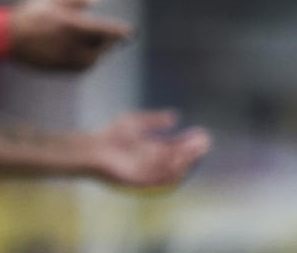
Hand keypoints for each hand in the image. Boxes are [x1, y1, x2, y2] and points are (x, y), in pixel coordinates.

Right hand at [8, 0, 132, 69]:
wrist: (7, 36)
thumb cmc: (32, 13)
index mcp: (73, 25)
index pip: (106, 30)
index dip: (121, 32)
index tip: (130, 32)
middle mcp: (72, 45)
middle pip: (101, 47)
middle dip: (109, 41)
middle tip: (114, 35)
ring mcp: (65, 59)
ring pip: (92, 59)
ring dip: (99, 52)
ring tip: (98, 43)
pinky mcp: (59, 69)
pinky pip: (81, 67)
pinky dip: (87, 60)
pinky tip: (84, 52)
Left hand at [89, 110, 211, 187]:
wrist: (92, 148)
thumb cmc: (111, 135)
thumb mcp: (136, 122)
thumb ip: (155, 120)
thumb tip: (175, 116)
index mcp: (154, 151)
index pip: (178, 148)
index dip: (190, 142)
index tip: (203, 133)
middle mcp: (154, 164)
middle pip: (179, 160)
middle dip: (192, 151)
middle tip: (204, 141)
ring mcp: (149, 173)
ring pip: (172, 169)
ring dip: (185, 159)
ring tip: (194, 148)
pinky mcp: (141, 181)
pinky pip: (158, 176)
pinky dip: (168, 168)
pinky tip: (176, 157)